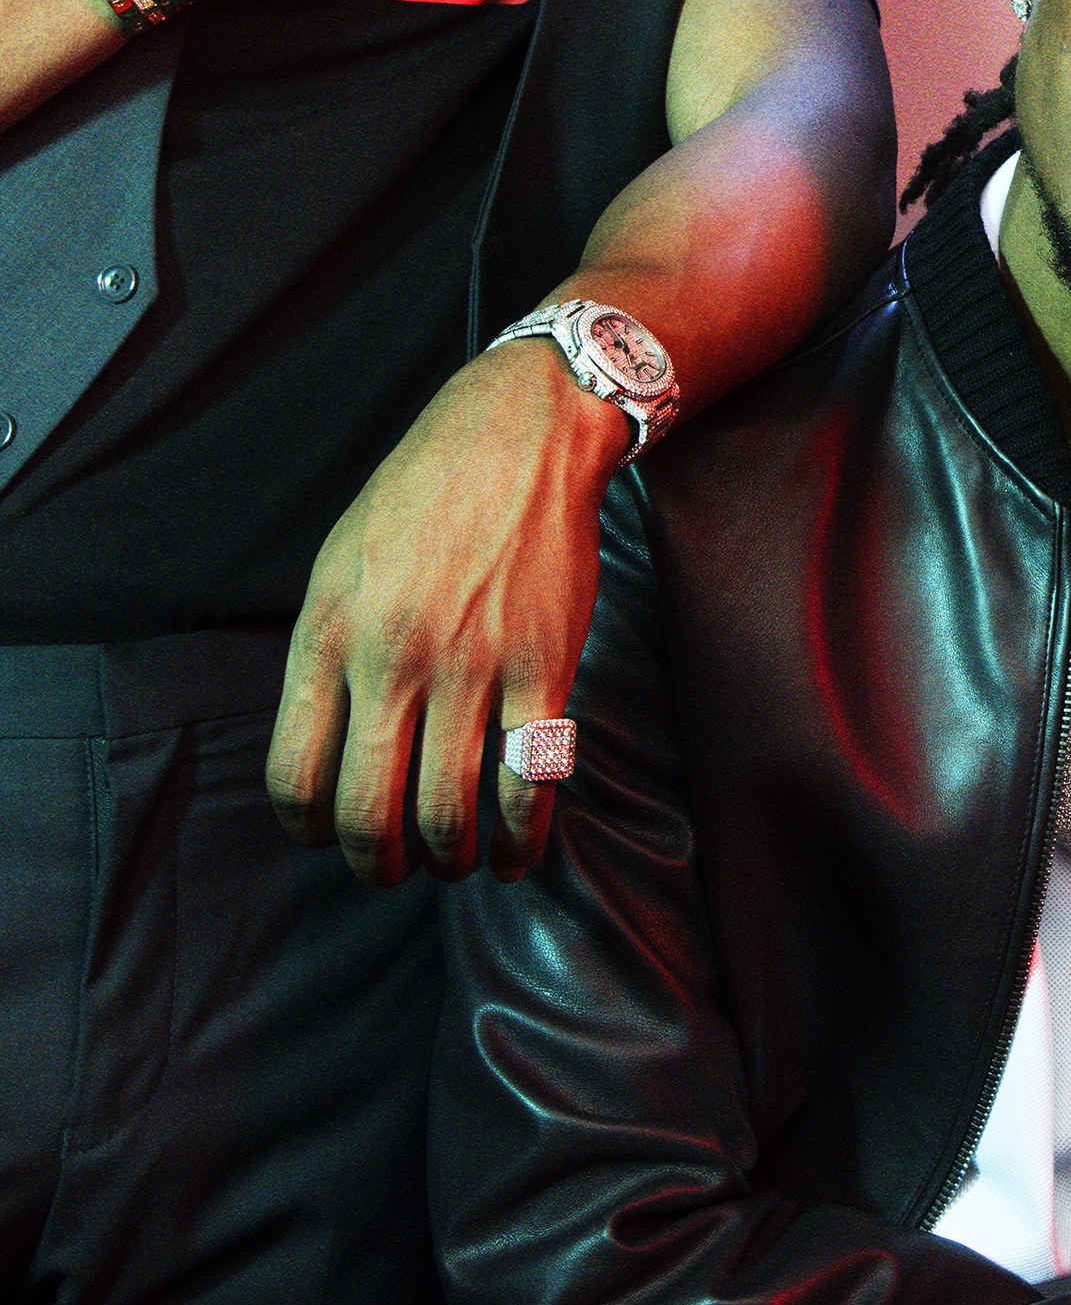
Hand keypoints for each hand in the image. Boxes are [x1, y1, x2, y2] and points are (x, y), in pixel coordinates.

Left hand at [266, 340, 626, 882]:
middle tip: (391, 870)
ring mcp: (470, 666)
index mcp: (328, 635)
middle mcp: (391, 660)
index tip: (326, 837)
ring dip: (449, 858)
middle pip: (366, 811)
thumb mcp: (337, 563)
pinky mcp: (542, 667)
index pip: (293, 776)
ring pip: (447, 810)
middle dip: (376, 862)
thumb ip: (324, 651)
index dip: (309, 829)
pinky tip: (520, 852)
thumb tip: (323, 741)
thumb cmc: (422, 495)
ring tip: (456, 864)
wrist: (518, 435)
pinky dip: (525, 835)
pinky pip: (529, 778)